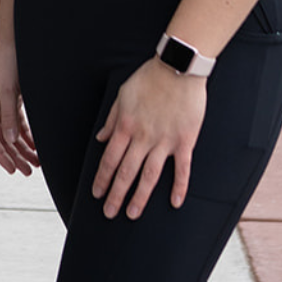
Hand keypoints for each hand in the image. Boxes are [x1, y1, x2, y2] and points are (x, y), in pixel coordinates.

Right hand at [0, 39, 40, 175]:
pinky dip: (27, 135)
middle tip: (29, 172)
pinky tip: (36, 145)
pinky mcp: (11, 99)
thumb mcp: (8, 91)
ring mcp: (0, 104)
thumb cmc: (7, 62)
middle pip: (1, 140)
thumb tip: (11, 141)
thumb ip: (9, 116)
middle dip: (15, 157)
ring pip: (11, 134)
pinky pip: (18, 123)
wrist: (13, 41)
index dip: (1, 156)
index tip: (13, 170)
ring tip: (36, 163)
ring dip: (23, 148)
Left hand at [92, 59, 206, 218]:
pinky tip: (175, 203)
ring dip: (140, 197)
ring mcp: (164, 141)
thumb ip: (112, 119)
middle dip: (115, 194)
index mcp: (126, 126)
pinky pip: (182, 169)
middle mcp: (143, 138)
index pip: (109, 159)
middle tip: (109, 212)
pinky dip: (179, 187)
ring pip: (150, 176)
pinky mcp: (185, 140)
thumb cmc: (149, 78)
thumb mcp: (122, 95)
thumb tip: (101, 138)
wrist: (178, 67)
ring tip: (132, 213)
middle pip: (126, 172)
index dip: (102, 179)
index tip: (97, 194)